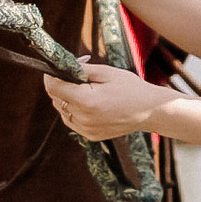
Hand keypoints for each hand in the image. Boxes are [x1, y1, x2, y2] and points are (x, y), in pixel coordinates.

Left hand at [42, 64, 164, 140]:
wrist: (150, 111)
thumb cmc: (131, 88)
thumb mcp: (106, 72)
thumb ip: (81, 69)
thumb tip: (62, 65)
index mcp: (86, 101)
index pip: (53, 88)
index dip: (50, 76)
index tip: (53, 68)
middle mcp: (83, 119)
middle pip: (56, 99)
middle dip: (60, 85)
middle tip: (74, 74)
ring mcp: (86, 130)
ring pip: (62, 111)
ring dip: (66, 98)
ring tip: (84, 88)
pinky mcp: (90, 136)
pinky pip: (72, 121)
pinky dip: (74, 110)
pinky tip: (88, 102)